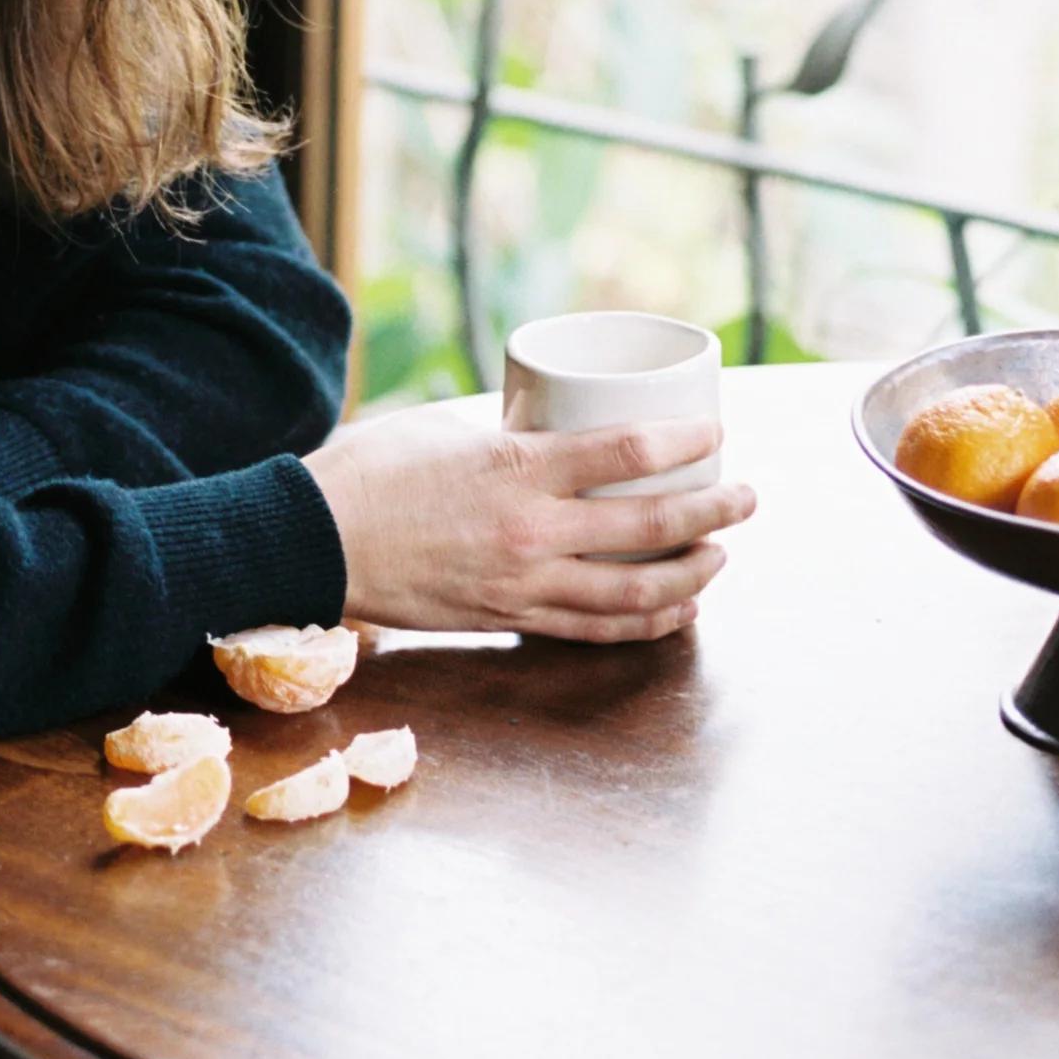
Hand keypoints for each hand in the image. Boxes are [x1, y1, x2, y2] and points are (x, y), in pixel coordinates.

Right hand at [306, 412, 753, 641]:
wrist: (313, 541)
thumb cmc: (370, 472)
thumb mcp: (444, 430)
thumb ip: (503, 440)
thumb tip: (546, 437)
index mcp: (515, 465)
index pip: (626, 452)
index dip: (683, 440)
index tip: (715, 430)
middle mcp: (531, 528)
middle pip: (650, 525)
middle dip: (712, 511)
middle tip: (745, 496)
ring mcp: (523, 582)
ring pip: (635, 590)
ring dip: (692, 574)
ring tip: (721, 556)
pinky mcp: (508, 617)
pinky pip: (595, 629)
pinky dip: (645, 622)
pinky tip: (677, 610)